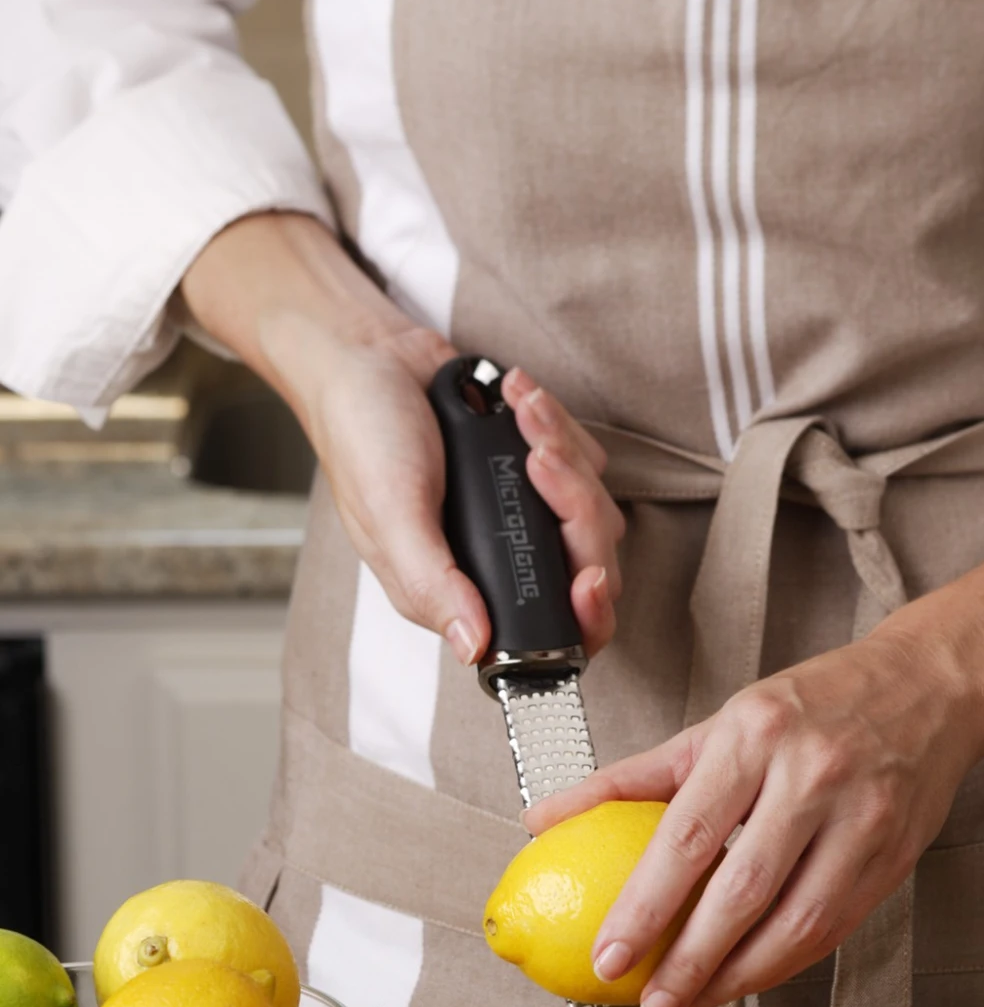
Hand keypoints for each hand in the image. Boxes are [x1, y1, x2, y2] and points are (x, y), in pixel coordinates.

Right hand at [178, 212, 622, 663]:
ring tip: (518, 413)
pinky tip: (515, 399)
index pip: (556, 633)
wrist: (367, 360)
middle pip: (590, 565)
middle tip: (536, 459)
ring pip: (595, 508)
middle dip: (576, 508)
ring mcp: (528, 514)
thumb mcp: (390, 518)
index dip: (587, 615)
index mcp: (468, 590)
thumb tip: (472, 646)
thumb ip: (432, 585)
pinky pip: (585, 457)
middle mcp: (506, 559)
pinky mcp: (542, 467)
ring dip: (564, 454)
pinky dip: (558, 423)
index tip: (589, 577)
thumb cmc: (364, 442)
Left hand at [526, 529, 983, 1006]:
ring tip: (693, 1002)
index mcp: (756, 733)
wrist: (930, 686)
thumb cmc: (814, 705)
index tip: (610, 955)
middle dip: (690, 960)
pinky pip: (833, 928)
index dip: (645, 906)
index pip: (689, 835)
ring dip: (739, 977)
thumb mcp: (721, 721)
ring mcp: (861, 818)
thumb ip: (636, 776)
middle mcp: (812, 774)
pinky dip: (785, 963)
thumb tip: (544, 819)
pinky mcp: (895, 855)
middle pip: (741, 890)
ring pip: (795, 923)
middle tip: (650, 1001)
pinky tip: (748, 979)